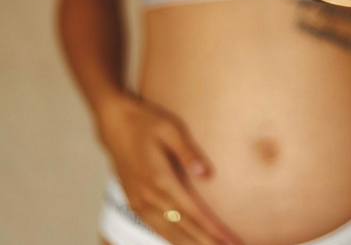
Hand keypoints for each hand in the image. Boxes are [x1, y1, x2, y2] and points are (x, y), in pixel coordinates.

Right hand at [96, 93, 242, 244]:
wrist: (115, 123)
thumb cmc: (146, 122)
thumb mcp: (170, 128)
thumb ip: (187, 152)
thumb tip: (205, 173)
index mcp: (160, 179)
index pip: (193, 212)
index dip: (213, 229)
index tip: (231, 239)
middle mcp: (148, 196)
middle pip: (183, 229)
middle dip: (208, 242)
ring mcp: (139, 202)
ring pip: (168, 233)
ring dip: (192, 244)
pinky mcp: (134, 202)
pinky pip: (156, 228)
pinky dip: (172, 239)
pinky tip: (185, 242)